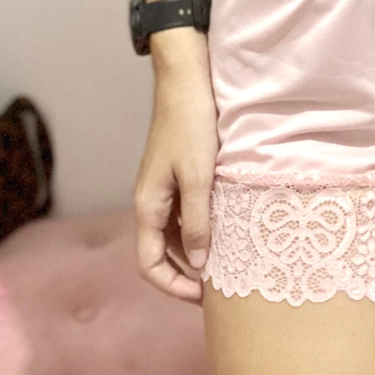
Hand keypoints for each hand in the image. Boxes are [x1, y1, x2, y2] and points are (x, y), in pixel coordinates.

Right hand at [133, 33, 218, 302]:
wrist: (187, 77)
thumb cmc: (191, 123)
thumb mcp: (198, 176)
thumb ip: (198, 222)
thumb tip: (199, 265)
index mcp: (147, 204)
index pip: (149, 263)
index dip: (173, 286)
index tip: (203, 296)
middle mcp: (151, 199)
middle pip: (162, 251)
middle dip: (186, 273)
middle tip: (220, 285)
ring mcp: (165, 186)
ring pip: (176, 232)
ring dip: (197, 249)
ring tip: (227, 259)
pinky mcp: (179, 172)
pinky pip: (186, 211)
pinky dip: (202, 225)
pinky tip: (226, 225)